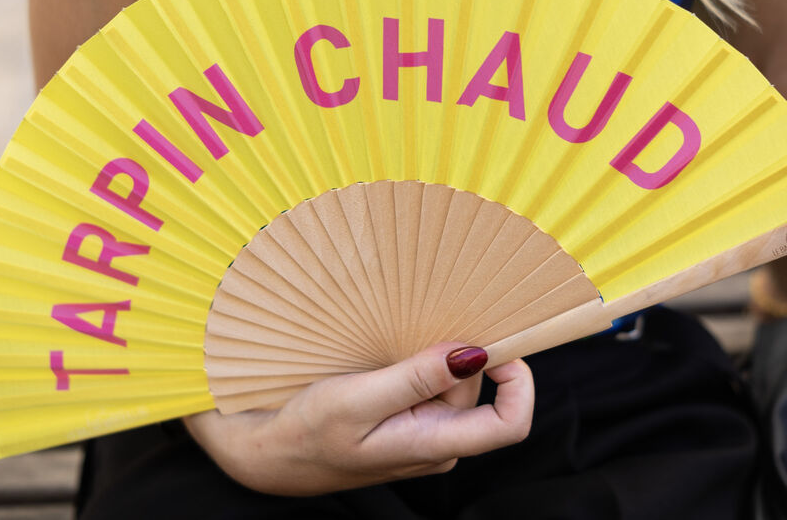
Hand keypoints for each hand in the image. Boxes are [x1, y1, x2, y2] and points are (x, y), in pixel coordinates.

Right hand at [183, 343, 533, 495]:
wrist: (268, 454)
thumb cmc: (306, 432)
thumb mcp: (356, 401)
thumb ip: (416, 379)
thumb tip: (473, 354)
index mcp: (434, 447)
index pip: (510, 423)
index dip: (518, 380)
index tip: (496, 339)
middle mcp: (439, 444)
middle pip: (478, 388)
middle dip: (455, 354)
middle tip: (409, 333)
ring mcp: (423, 433)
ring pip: (453, 382)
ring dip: (432, 355)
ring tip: (387, 348)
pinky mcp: (407, 421)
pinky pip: (431, 385)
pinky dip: (418, 362)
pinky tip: (385, 356)